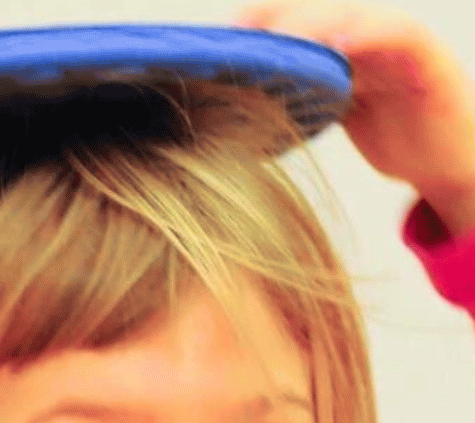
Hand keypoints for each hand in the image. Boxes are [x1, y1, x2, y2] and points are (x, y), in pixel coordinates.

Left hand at [232, 3, 474, 233]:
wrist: (449, 159)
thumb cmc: (394, 135)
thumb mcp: (339, 113)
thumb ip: (305, 99)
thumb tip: (245, 110)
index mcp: (342, 46)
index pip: (296, 23)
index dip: (260, 24)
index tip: (221, 40)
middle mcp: (367, 34)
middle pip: (317, 12)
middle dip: (277, 19)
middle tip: (239, 35)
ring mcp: (396, 41)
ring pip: (352, 16)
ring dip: (315, 22)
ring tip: (281, 35)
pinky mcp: (425, 55)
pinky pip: (397, 33)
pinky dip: (371, 33)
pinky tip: (343, 43)